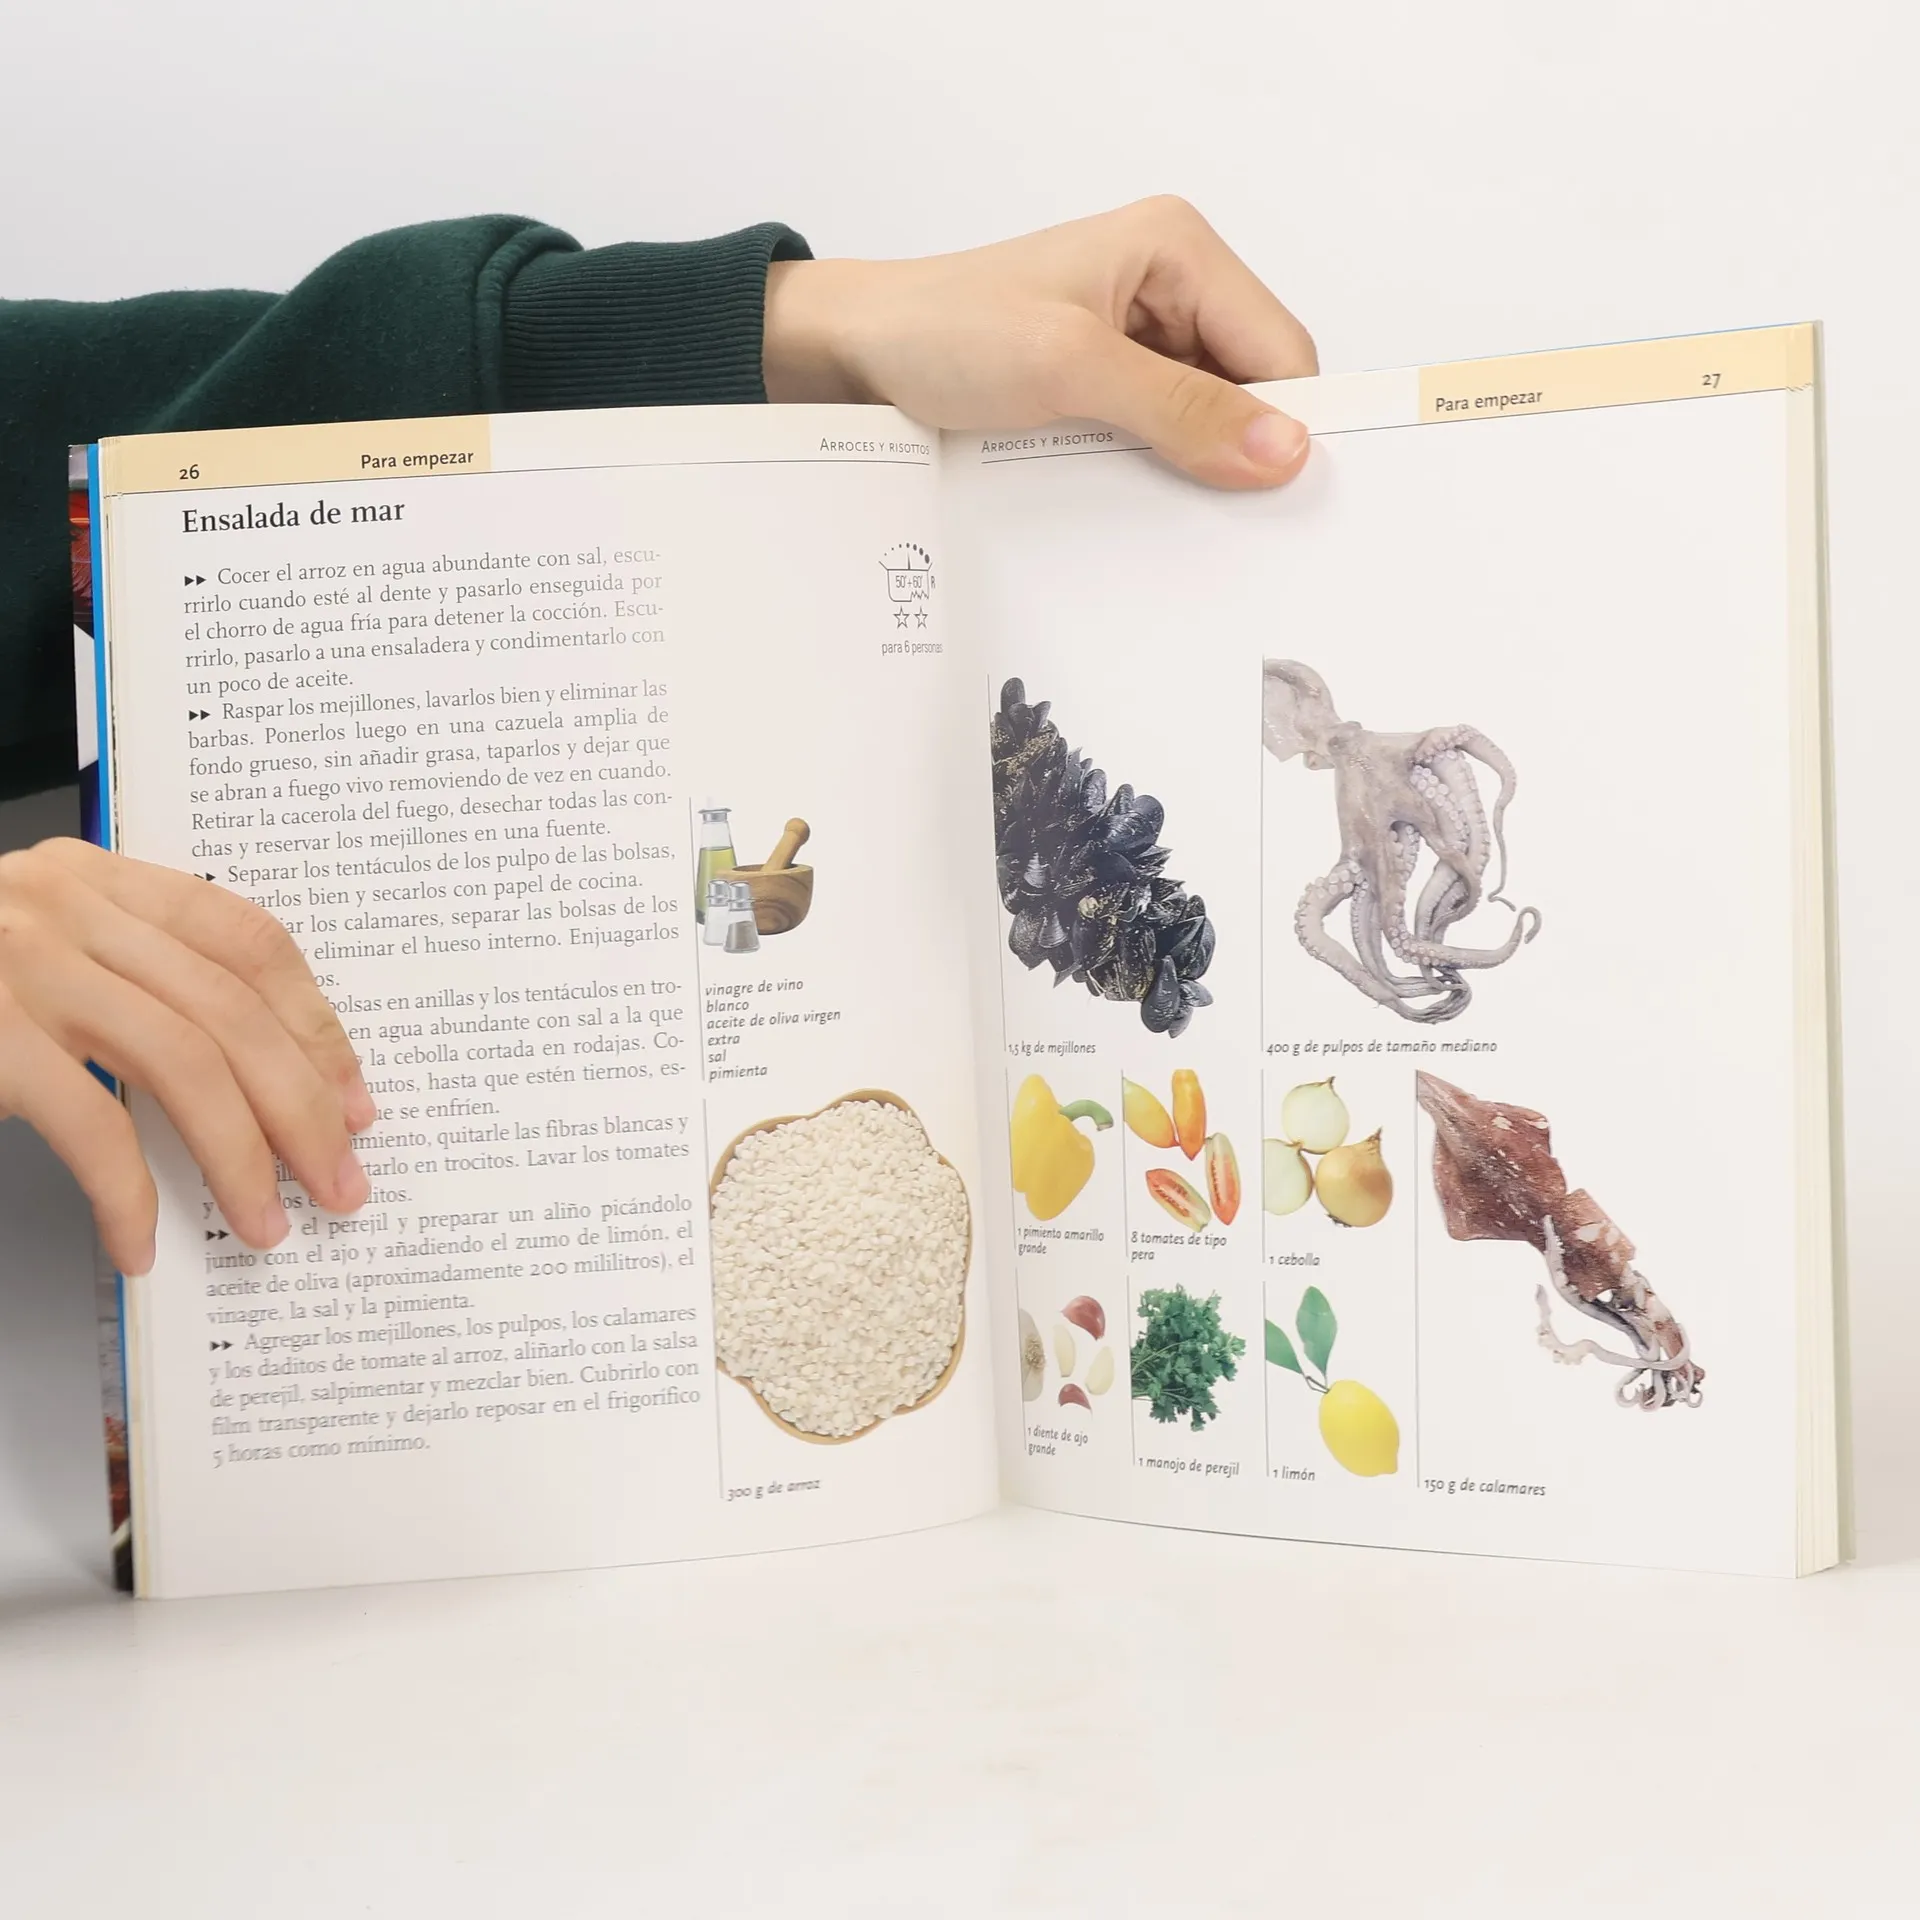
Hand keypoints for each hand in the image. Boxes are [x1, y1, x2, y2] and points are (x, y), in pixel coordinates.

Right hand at [0, 839, 374, 1275]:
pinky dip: (128, 1195)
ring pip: (185, 1064)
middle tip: (341, 1182)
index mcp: (91, 877)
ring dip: (242, 1158)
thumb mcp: (33, 949)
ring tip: (269, 1223)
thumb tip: (251, 1083)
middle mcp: (63, 904)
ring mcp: (18, 964)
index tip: (354, 1096)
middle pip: (233, 1010)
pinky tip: (141, 1243)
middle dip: (303, 1108)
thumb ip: (126, 981)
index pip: (246, 938)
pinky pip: (90, 1123)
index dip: (314, 1023)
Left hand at [763, 197, 1316, 488]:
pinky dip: (1157, 470)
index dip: (1288, 423)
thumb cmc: (943, 331)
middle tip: (1218, 513)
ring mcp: (1140, 337)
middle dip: (1240, 448)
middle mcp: (1169, 285)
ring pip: (1210, 418)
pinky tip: (1131, 494)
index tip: (1280, 497)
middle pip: (1254, 385)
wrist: (855, 354)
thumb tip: (1283, 448)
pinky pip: (1163, 435)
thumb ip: (1178, 408)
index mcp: (1177, 248)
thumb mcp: (1068, 368)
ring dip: (1193, 465)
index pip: (1281, 348)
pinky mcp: (1109, 382)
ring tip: (1158, 499)